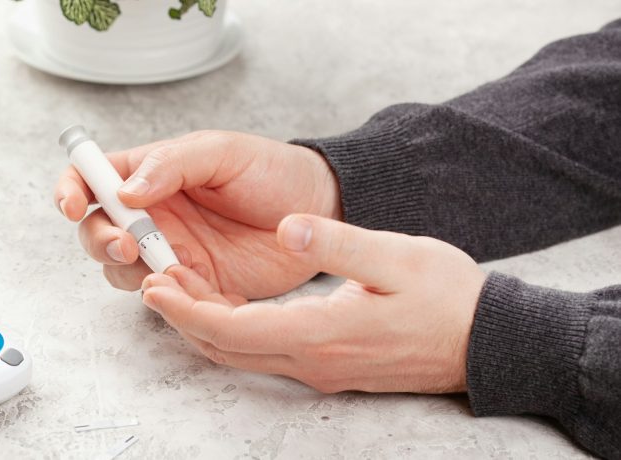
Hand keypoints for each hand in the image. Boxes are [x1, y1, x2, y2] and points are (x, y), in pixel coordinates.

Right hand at [54, 131, 340, 298]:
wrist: (319, 210)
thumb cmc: (271, 171)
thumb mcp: (221, 151)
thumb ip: (170, 165)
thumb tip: (124, 191)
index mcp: (149, 174)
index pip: (90, 179)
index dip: (69, 191)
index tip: (72, 205)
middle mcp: (152, 215)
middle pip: (96, 232)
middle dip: (100, 241)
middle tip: (128, 244)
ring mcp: (170, 252)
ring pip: (122, 271)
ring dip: (132, 273)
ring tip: (172, 266)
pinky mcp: (195, 285)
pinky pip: (164, 298)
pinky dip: (170, 297)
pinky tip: (199, 284)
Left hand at [140, 214, 486, 393]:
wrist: (484, 341)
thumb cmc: (446, 297)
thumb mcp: (395, 257)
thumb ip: (336, 242)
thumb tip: (287, 228)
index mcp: (321, 334)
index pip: (231, 330)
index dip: (185, 308)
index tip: (152, 284)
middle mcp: (312, 361)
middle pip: (225, 349)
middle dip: (183, 317)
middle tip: (152, 281)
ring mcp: (320, 369)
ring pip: (242, 354)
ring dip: (205, 324)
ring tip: (179, 287)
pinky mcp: (328, 365)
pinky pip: (264, 354)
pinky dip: (234, 331)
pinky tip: (226, 304)